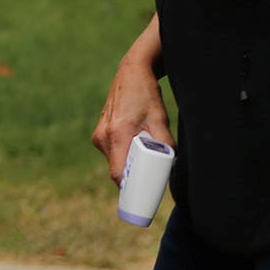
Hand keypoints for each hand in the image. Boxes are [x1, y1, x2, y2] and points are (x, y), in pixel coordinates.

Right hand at [92, 34, 172, 182]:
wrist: (131, 73)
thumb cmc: (147, 95)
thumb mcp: (160, 119)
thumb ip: (165, 144)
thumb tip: (170, 166)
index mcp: (117, 134)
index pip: (119, 173)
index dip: (130, 188)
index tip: (141, 196)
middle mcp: (103, 136)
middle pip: (117, 169)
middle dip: (133, 176)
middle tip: (151, 177)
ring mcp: (99, 134)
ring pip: (115, 161)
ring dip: (129, 163)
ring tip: (144, 152)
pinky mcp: (99, 132)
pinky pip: (112, 153)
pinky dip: (124, 154)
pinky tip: (135, 143)